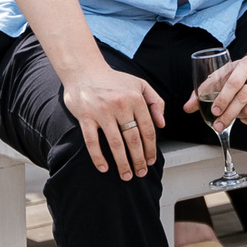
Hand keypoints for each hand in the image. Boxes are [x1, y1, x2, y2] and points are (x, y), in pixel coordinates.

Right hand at [61, 61, 167, 177]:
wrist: (84, 70)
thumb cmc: (114, 80)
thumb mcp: (140, 85)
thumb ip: (156, 102)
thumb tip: (162, 124)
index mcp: (136, 99)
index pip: (147, 129)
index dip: (151, 148)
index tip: (151, 161)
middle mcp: (120, 106)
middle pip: (133, 140)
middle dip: (139, 160)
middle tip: (141, 173)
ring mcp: (102, 112)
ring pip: (116, 144)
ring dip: (122, 163)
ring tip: (126, 176)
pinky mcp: (85, 117)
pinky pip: (92, 141)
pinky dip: (98, 157)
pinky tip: (104, 168)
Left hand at [186, 53, 246, 130]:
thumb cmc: (238, 72)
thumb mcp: (221, 75)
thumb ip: (203, 90)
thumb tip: (187, 108)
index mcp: (246, 65)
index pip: (234, 83)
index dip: (223, 99)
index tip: (214, 111)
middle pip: (243, 99)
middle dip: (228, 114)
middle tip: (218, 124)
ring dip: (237, 117)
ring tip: (233, 112)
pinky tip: (244, 115)